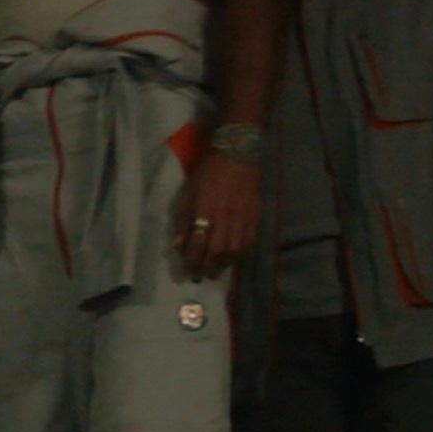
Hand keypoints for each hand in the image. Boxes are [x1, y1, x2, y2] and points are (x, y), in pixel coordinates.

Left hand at [174, 151, 260, 280]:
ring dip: (224, 265)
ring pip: (235, 250)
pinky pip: (249, 242)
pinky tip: (233, 260)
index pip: (198, 242)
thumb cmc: (207, 173)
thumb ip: (182, 220)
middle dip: (208, 267)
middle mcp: (225, 216)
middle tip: (201, 276)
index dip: (192, 260)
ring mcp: (242, 217)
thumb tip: (178, 245)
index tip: (187, 271)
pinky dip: (240, 256)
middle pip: (217, 251)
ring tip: (216, 272)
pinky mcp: (254, 217)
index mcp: (205, 209)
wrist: (236, 155)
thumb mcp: (188, 192)